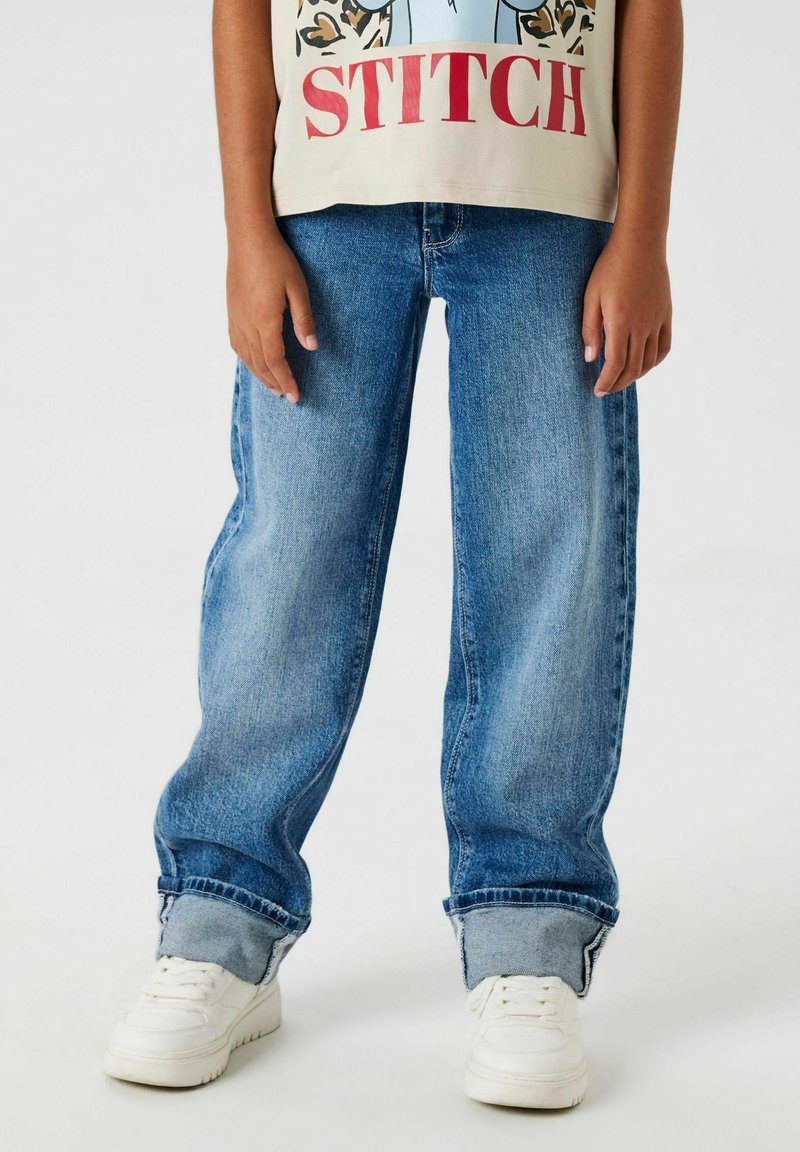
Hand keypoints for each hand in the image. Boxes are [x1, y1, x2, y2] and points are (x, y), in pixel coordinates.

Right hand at [227, 222, 317, 403]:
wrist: (247, 236)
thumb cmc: (276, 258)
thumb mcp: (297, 288)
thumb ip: (304, 320)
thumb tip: (312, 348)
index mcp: (264, 320)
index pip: (274, 360)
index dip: (286, 380)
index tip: (295, 396)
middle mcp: (246, 323)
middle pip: (259, 363)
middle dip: (274, 382)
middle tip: (287, 396)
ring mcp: (235, 317)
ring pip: (246, 356)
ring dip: (259, 374)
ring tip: (273, 386)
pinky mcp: (231, 311)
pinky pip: (236, 344)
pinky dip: (247, 359)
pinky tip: (254, 363)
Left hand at [582, 230, 671, 396]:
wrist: (641, 243)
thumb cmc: (610, 267)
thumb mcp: (591, 297)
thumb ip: (590, 329)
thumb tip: (591, 359)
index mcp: (621, 321)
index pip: (615, 364)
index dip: (606, 381)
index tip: (597, 390)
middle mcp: (642, 325)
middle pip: (633, 367)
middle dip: (618, 383)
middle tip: (606, 389)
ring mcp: (657, 320)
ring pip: (650, 361)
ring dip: (636, 375)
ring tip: (621, 379)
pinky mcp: (666, 314)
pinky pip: (664, 346)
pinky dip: (654, 361)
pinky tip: (643, 364)